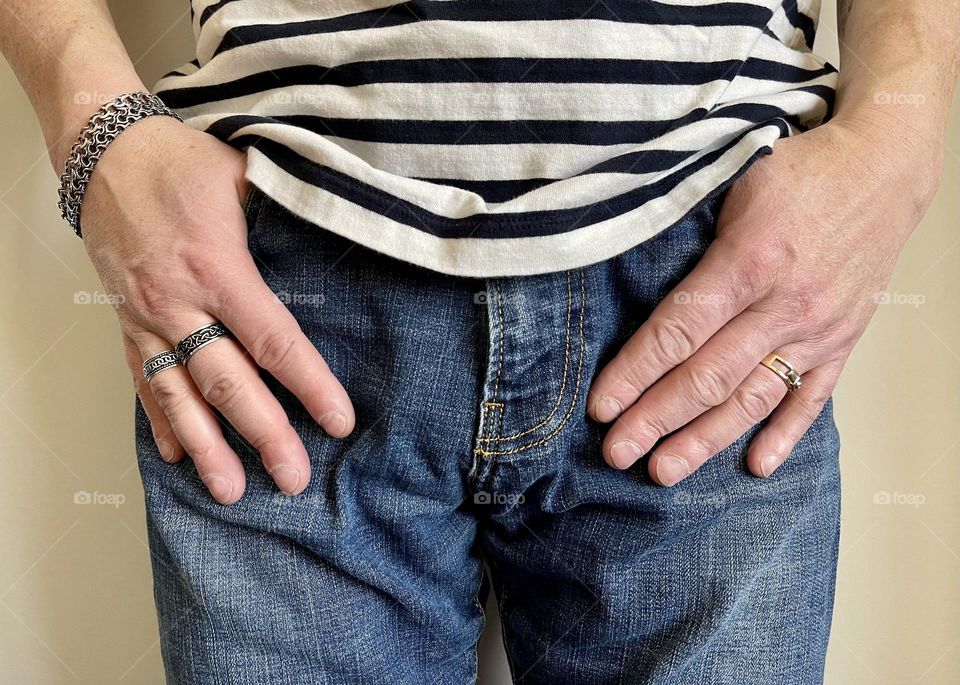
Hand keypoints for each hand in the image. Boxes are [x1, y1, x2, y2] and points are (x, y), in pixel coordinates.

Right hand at [81, 116, 354, 503]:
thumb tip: (337, 241)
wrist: (106, 151)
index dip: (308, 384)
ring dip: (205, 448)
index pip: (273, 340)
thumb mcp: (245, 177)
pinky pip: (142, 379)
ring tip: (230, 492)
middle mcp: (179, 302)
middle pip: (226, 382)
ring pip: (178, 394)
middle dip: (262, 435)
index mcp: (218, 268)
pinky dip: (160, 421)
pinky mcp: (125, 321)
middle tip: (293, 480)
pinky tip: (177, 456)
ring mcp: (146, 317)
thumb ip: (286, 217)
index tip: (338, 421)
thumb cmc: (182, 161)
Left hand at [587, 113, 942, 484]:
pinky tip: (756, 465)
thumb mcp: (734, 192)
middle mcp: (784, 306)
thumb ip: (695, 249)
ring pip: (753, 397)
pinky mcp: (843, 341)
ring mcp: (817, 329)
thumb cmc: (799, 173)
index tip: (601, 406)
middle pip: (708, 376)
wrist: (884, 167)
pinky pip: (812, 397)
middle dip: (656, 419)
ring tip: (665, 471)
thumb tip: (639, 296)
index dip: (635, 373)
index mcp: (748, 262)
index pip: (679, 332)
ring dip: (705, 439)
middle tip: (617, 452)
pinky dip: (785, 433)